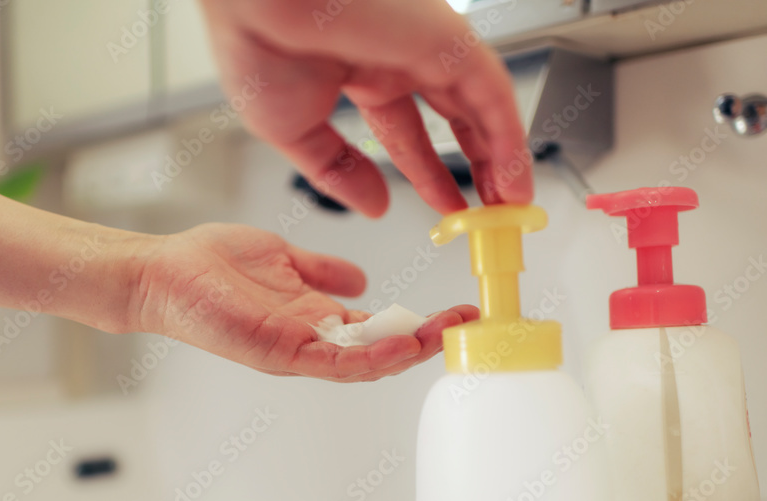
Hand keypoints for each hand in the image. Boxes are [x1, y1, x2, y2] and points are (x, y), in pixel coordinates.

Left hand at [136, 223, 477, 380]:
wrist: (166, 271)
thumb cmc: (212, 266)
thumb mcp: (285, 259)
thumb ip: (323, 271)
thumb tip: (359, 279)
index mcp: (316, 318)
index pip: (379, 328)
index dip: (419, 322)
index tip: (456, 309)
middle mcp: (313, 340)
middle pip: (381, 351)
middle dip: (427, 340)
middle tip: (468, 324)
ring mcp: (298, 351)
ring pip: (365, 364)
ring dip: (409, 352)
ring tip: (446, 335)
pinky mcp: (280, 353)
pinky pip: (334, 363)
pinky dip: (370, 358)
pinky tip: (400, 346)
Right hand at [199, 0, 531, 216]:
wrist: (255, 0)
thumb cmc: (256, 45)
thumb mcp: (295, 134)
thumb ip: (338, 172)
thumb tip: (373, 204)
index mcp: (360, 74)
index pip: (408, 133)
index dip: (429, 174)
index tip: (449, 208)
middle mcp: (398, 58)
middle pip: (454, 119)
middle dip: (476, 166)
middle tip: (492, 210)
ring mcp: (426, 48)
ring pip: (481, 107)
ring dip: (502, 158)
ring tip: (513, 205)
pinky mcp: (448, 40)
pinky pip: (491, 93)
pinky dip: (509, 137)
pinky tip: (514, 178)